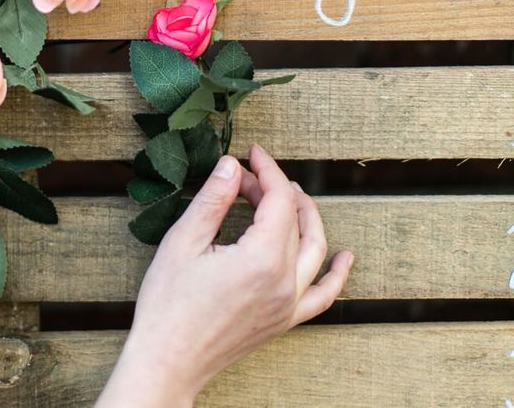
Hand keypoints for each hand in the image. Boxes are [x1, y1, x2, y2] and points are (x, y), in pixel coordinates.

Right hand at [97, 145, 353, 407]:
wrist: (168, 361)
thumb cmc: (168, 303)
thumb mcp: (183, 241)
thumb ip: (213, 200)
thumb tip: (232, 165)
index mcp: (262, 259)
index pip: (279, 200)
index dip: (268, 171)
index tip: (253, 154)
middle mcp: (285, 282)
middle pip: (294, 221)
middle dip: (275, 190)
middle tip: (248, 176)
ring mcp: (289, 305)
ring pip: (316, 251)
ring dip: (308, 218)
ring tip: (293, 195)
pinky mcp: (284, 321)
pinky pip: (323, 295)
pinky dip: (337, 274)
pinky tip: (345, 258)